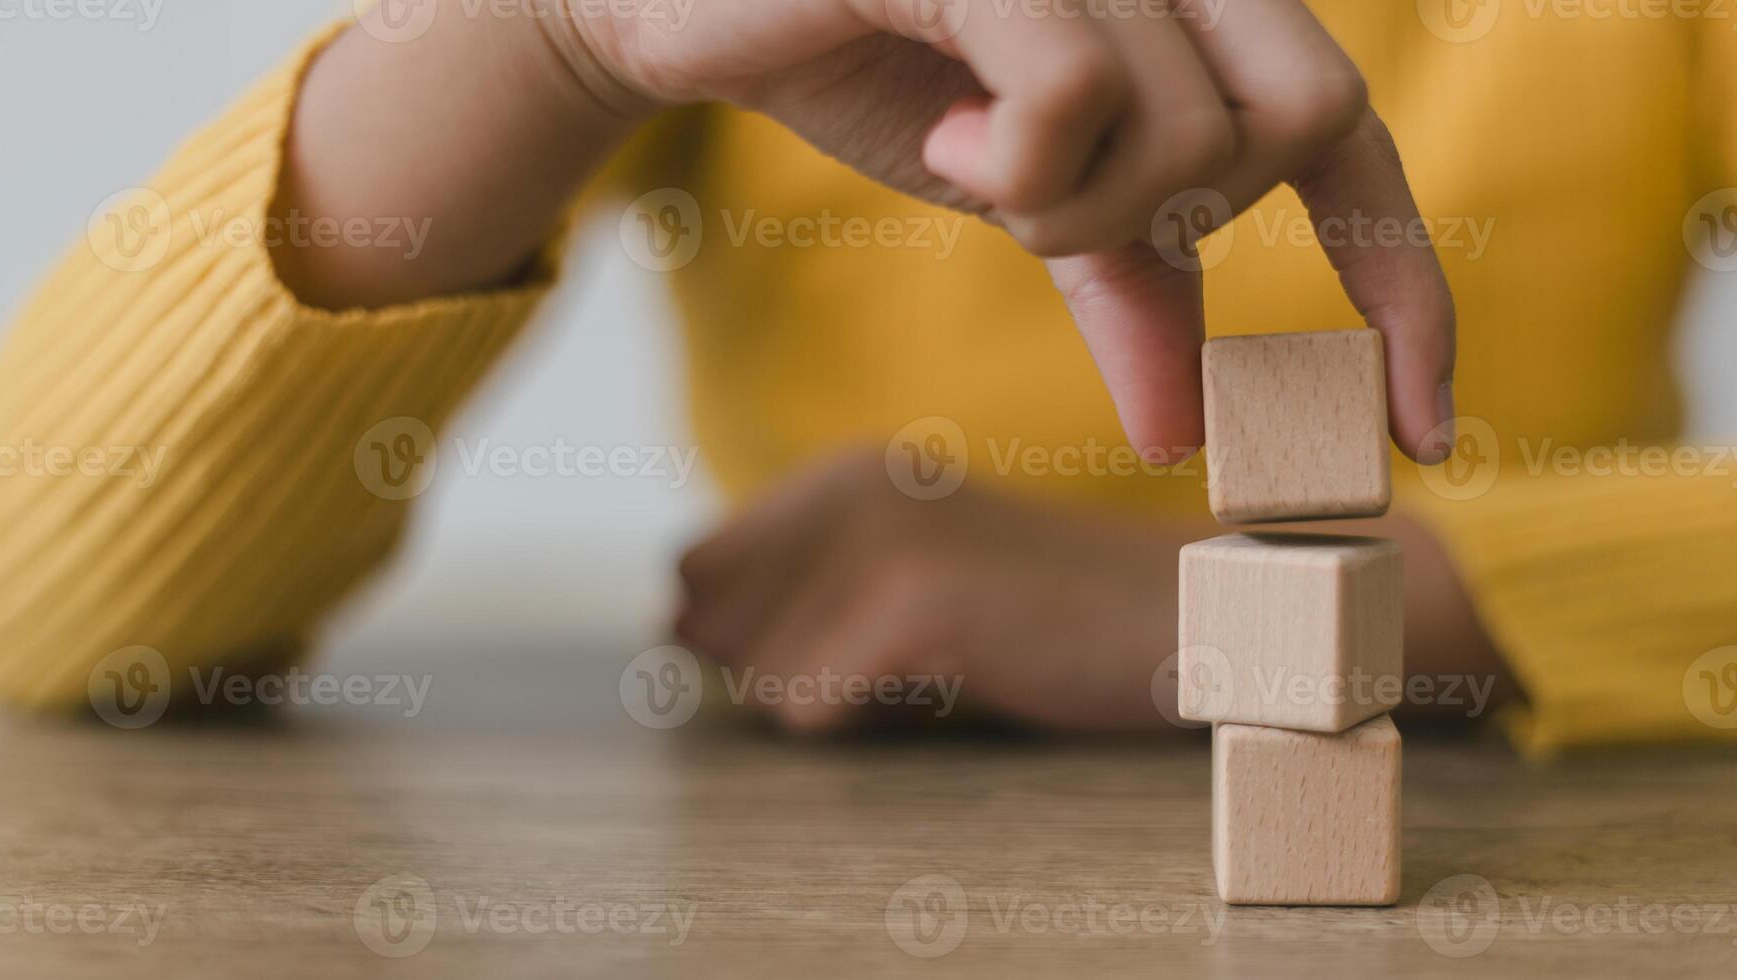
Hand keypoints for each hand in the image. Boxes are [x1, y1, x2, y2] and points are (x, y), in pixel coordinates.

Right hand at [561, 0, 1456, 461]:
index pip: (1351, 141)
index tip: (1423, 432)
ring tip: (963, 161)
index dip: (1407, 289)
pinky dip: (1014, 162)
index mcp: (1195, 5)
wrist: (698, 9)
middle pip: (1308, 113)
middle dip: (1183, 212)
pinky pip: (1080, 91)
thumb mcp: (1028, 204)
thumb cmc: (876, 75)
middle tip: (1051, 209)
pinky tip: (941, 135)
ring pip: (1188, 129)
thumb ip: (1123, 289)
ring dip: (1068, 204)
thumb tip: (1187, 428)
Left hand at [672, 451, 1511, 733]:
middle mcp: (842, 484)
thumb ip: (791, 591)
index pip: (691, 573)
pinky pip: (808, 710)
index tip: (863, 636)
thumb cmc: (1044, 616)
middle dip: (782, 668)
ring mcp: (874, 536)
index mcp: (837, 470)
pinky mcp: (910, 600)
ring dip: (840, 699)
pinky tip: (952, 681)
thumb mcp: (905, 576)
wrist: (1185, 616)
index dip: (753, 636)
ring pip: (758, 679)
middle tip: (903, 653)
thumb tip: (666, 626)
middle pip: (707, 624)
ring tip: (942, 662)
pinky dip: (869, 723)